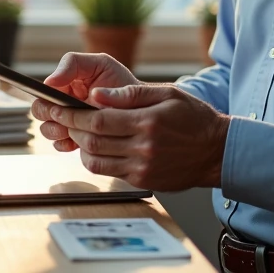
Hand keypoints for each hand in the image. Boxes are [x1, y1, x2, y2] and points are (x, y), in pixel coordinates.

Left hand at [32, 84, 229, 191]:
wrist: (216, 150)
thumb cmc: (193, 117)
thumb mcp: (167, 93)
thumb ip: (130, 94)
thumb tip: (96, 95)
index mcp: (147, 122)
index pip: (98, 121)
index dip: (73, 115)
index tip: (57, 108)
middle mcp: (143, 147)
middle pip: (93, 141)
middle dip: (71, 129)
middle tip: (59, 118)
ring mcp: (142, 167)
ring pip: (96, 161)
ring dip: (80, 146)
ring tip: (76, 132)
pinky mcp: (143, 180)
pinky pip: (109, 172)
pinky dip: (96, 160)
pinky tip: (96, 146)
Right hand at [34, 53, 138, 152]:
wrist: (141, 108)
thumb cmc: (120, 82)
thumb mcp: (100, 64)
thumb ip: (73, 64)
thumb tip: (49, 82)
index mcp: (64, 84)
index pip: (42, 92)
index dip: (45, 98)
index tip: (56, 102)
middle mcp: (62, 103)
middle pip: (40, 112)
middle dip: (50, 115)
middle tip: (66, 116)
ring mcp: (69, 122)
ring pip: (47, 130)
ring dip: (57, 130)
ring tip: (75, 127)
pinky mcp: (76, 139)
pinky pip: (60, 145)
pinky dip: (66, 143)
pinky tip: (80, 138)